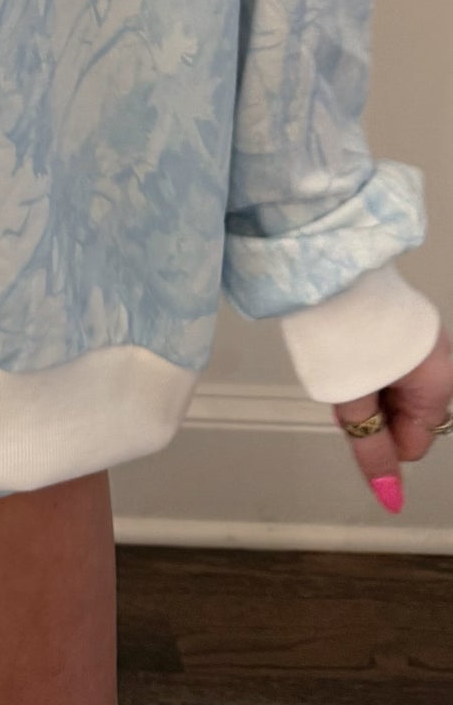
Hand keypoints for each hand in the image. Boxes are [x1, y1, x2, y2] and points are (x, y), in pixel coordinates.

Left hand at [332, 319, 452, 513]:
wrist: (329, 270)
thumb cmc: (343, 331)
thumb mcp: (354, 400)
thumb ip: (372, 450)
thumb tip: (390, 498)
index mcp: (439, 385)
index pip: (413, 444)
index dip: (378, 438)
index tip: (352, 413)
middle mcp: (441, 364)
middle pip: (407, 416)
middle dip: (375, 411)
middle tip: (345, 384)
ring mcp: (426, 341)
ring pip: (398, 389)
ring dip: (371, 388)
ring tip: (343, 362)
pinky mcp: (407, 325)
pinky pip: (393, 363)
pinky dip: (372, 365)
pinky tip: (350, 349)